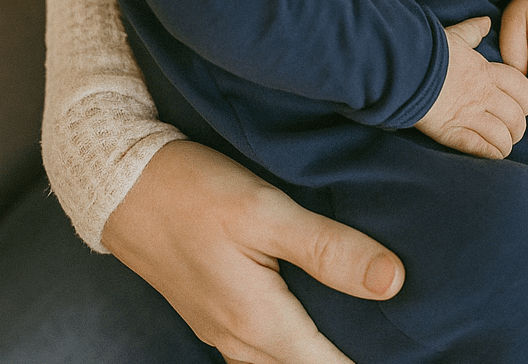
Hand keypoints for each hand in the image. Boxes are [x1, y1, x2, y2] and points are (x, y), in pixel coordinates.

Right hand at [101, 140, 403, 363]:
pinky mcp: (209, 308)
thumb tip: (393, 282)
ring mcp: (218, 327)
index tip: (409, 350)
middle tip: (389, 339)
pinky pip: (256, 346)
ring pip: (278, 362)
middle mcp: (237, 338)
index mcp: (258, 321)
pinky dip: (287, 341)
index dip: (372, 361)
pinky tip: (304, 313)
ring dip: (314, 354)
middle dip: (343, 360)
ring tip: (355, 329)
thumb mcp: (264, 211)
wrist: (118, 182)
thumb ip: (327, 248)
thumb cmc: (192, 192)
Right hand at [414, 15, 527, 157]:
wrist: (403, 64)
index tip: (518, 104)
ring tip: (501, 143)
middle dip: (518, 127)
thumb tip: (485, 21)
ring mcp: (469, 115)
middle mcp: (483, 94)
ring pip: (504, 135)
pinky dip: (492, 153)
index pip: (524, 90)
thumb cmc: (427, 49)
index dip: (526, 101)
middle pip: (517, 117)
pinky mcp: (452, 132)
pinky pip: (483, 148)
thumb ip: (472, 31)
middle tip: (511, 129)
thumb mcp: (454, 36)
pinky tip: (491, 153)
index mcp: (486, 72)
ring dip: (506, 142)